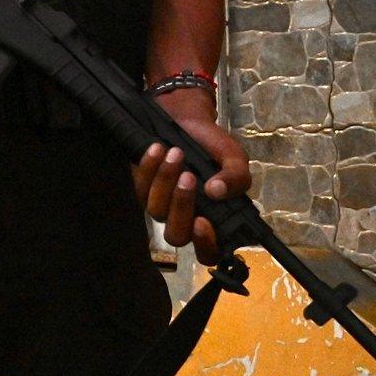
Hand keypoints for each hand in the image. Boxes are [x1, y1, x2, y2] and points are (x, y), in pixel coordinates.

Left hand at [133, 114, 250, 262]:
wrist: (189, 122)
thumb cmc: (213, 148)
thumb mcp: (233, 159)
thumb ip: (236, 177)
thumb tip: (217, 192)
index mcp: (211, 220)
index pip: (208, 253)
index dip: (204, 245)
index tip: (203, 221)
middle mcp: (184, 219)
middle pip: (176, 235)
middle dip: (181, 207)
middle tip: (189, 176)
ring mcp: (161, 206)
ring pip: (155, 210)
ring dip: (165, 181)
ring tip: (176, 153)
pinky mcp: (141, 188)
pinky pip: (140, 187)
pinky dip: (149, 167)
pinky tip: (158, 149)